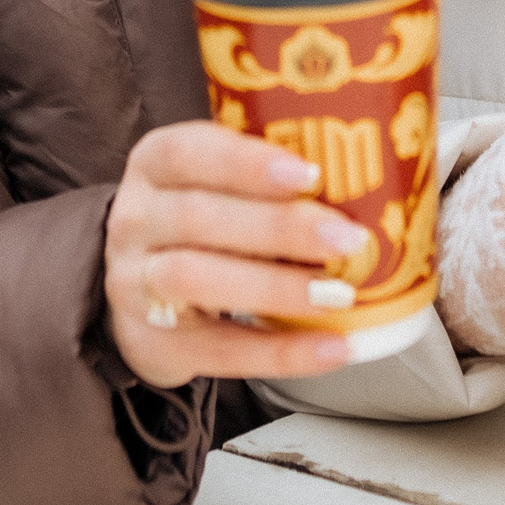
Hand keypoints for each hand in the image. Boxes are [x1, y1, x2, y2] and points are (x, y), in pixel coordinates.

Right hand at [105, 121, 369, 388]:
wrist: (138, 294)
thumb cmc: (199, 223)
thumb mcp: (213, 184)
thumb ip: (268, 176)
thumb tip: (370, 179)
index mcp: (154, 164)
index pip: (190, 152)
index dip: (248, 162)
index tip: (310, 174)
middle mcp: (134, 218)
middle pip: (198, 217)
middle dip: (279, 228)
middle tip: (347, 240)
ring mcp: (134, 283)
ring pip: (195, 279)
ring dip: (275, 288)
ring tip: (339, 295)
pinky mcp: (151, 342)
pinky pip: (218, 349)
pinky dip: (281, 352)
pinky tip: (333, 347)